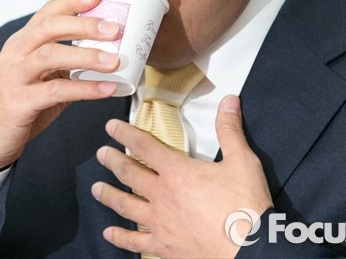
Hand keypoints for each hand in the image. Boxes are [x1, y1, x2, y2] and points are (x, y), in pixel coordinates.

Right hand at [0, 0, 120, 171]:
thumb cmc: (17, 104)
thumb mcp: (40, 77)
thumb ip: (66, 64)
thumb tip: (108, 56)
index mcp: (22, 43)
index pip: (47, 13)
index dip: (72, 2)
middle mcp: (15, 54)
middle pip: (49, 27)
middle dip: (84, 24)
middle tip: (114, 28)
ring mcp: (14, 76)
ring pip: (51, 55)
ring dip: (86, 55)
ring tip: (114, 60)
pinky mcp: (19, 102)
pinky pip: (56, 91)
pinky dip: (84, 89)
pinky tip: (106, 90)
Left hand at [91, 95, 272, 257]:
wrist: (249, 250)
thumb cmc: (246, 206)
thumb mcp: (242, 161)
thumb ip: (230, 130)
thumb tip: (229, 102)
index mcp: (178, 171)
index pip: (144, 146)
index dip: (125, 134)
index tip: (111, 127)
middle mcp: (162, 195)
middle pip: (129, 173)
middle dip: (112, 161)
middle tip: (100, 154)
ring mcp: (160, 222)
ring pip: (126, 205)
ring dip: (109, 195)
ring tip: (96, 189)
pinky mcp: (164, 246)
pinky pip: (136, 241)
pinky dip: (121, 237)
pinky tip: (110, 233)